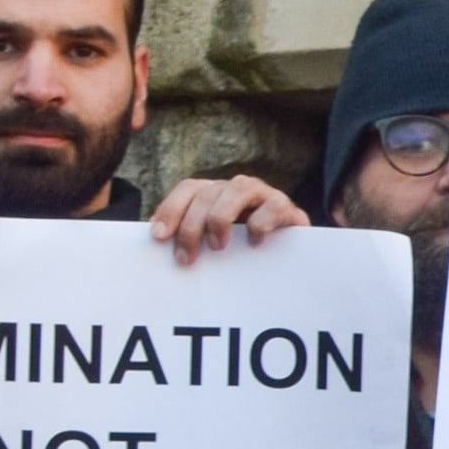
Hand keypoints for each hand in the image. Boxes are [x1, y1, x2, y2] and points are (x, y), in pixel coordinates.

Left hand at [148, 172, 304, 257]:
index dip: (171, 208)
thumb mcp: (213, 247)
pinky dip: (261, 222)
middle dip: (192, 225)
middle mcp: (237, 189)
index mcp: (216, 194)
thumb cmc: (243, 255)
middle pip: (208, 192)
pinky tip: (254, 242)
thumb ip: (192, 242)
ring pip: (239, 188)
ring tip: (217, 246)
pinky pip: (274, 206)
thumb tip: (162, 246)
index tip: (159, 236)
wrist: (290, 260)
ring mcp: (264, 194)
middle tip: (187, 258)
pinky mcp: (287, 208)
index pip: (189, 189)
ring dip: (222, 216)